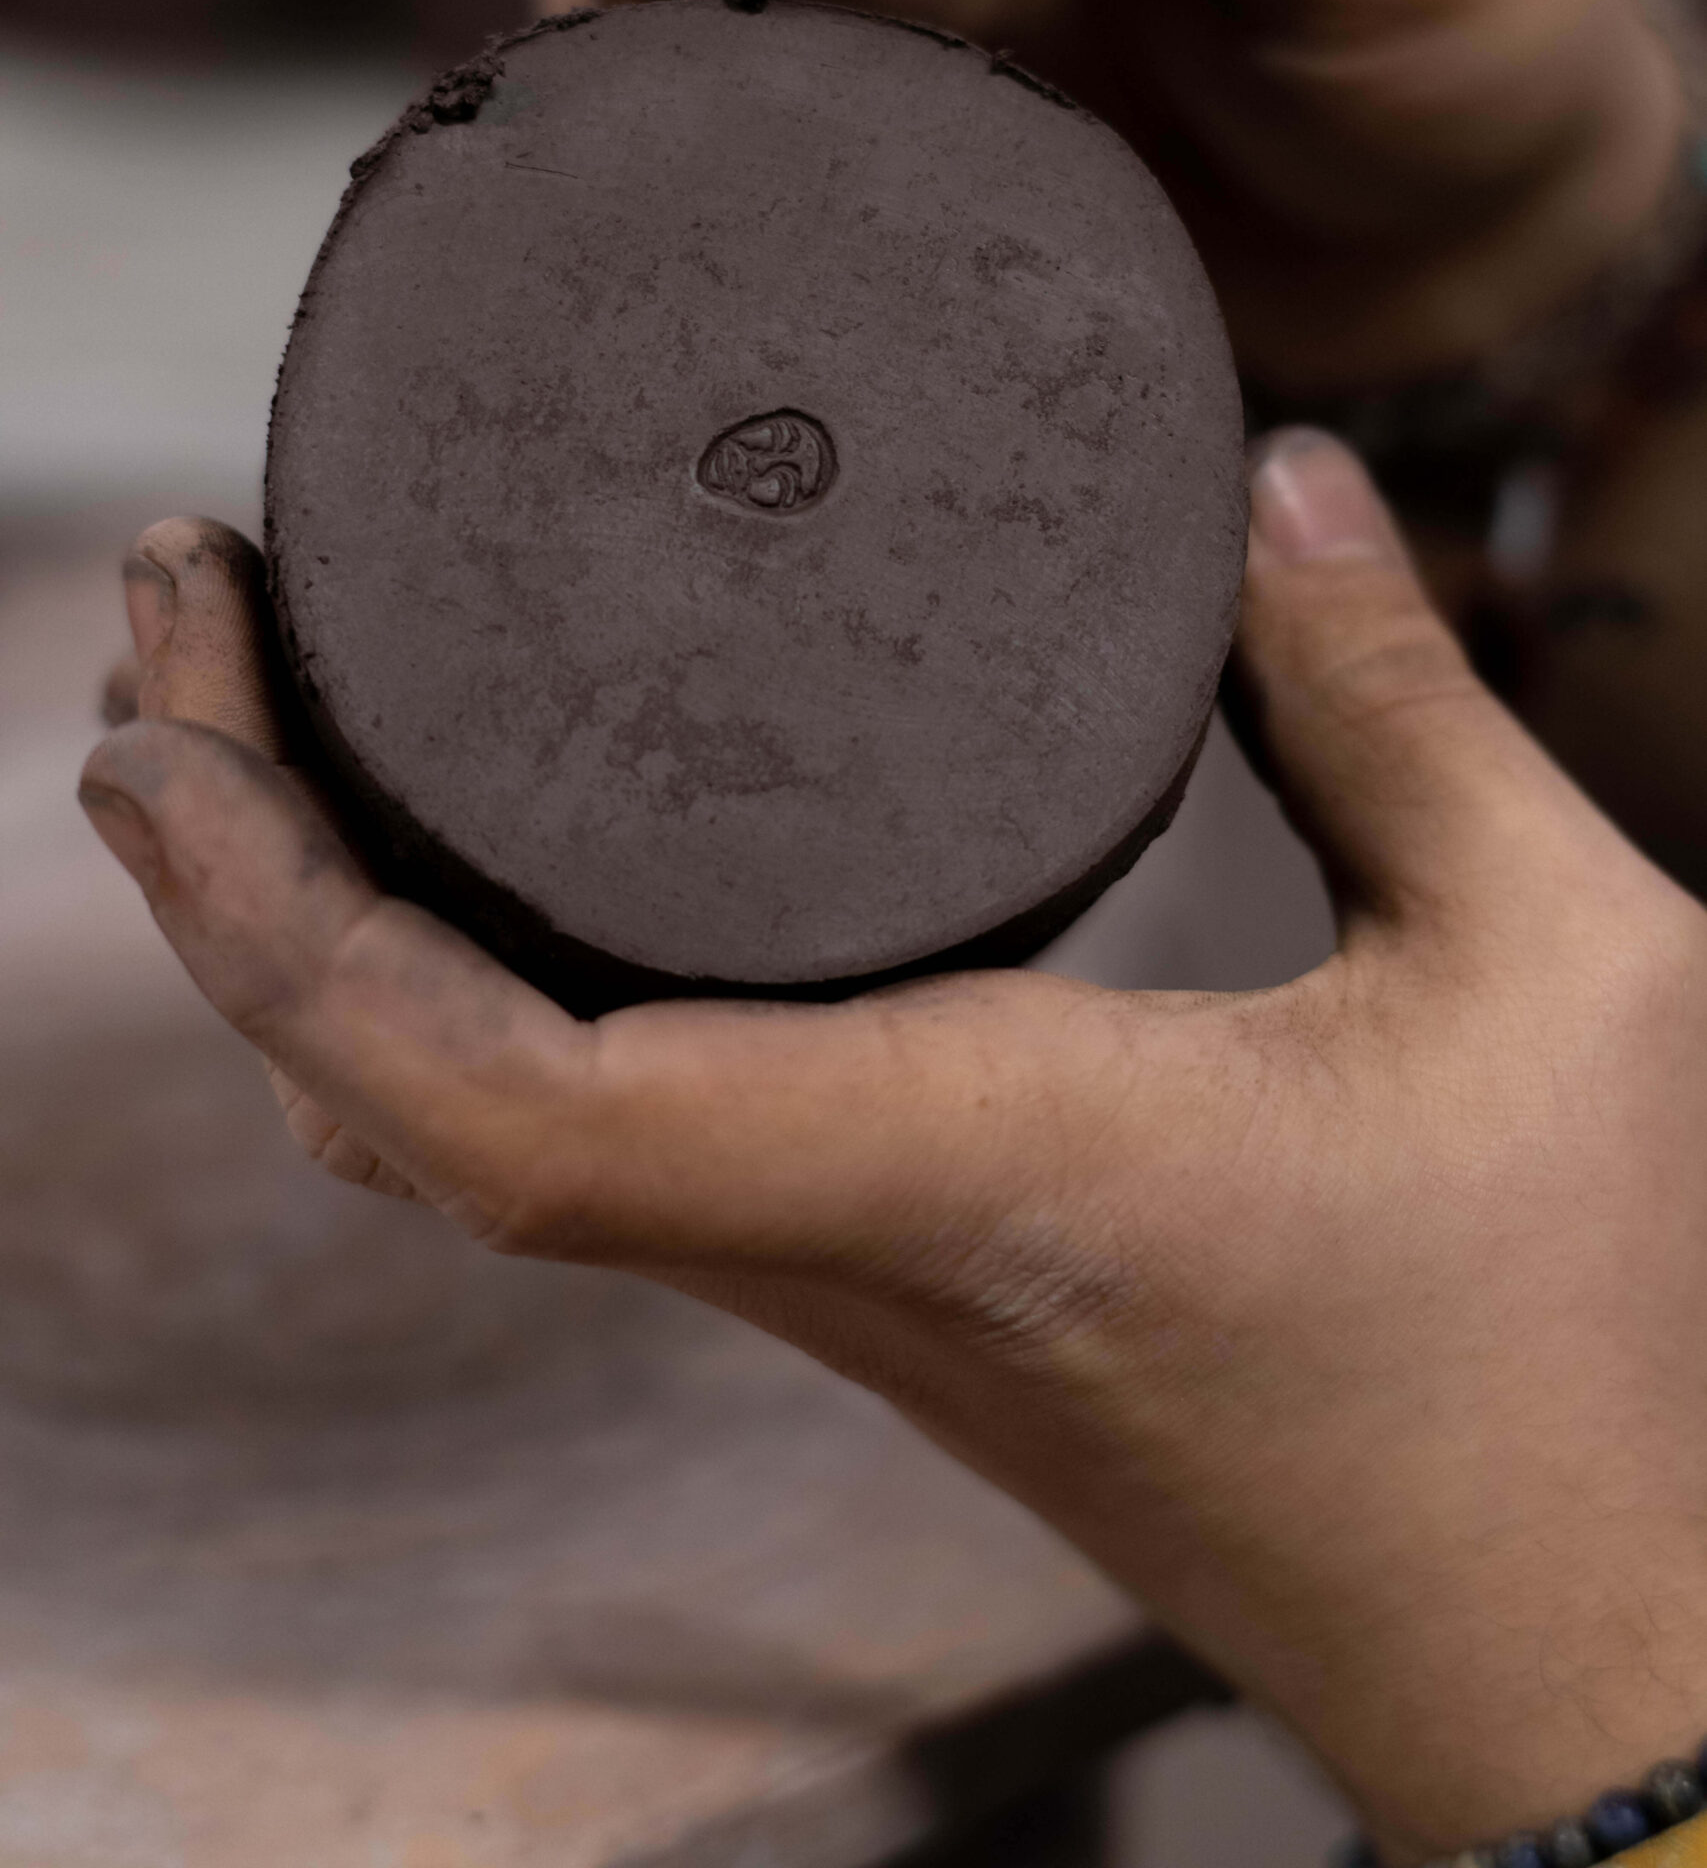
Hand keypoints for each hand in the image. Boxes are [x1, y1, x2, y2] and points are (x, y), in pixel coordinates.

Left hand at [80, 440, 1706, 1860]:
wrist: (1581, 1663)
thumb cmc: (1585, 1352)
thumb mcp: (1558, 980)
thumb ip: (1405, 708)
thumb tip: (1291, 481)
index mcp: (969, 1162)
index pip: (510, 1100)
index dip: (289, 926)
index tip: (170, 729)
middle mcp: (847, 1243)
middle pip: (402, 1103)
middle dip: (233, 872)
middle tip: (169, 622)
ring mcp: (847, 1290)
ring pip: (464, 1143)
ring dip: (312, 938)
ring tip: (253, 722)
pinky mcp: (891, 1291)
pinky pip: (576, 1156)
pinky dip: (442, 1011)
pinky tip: (457, 887)